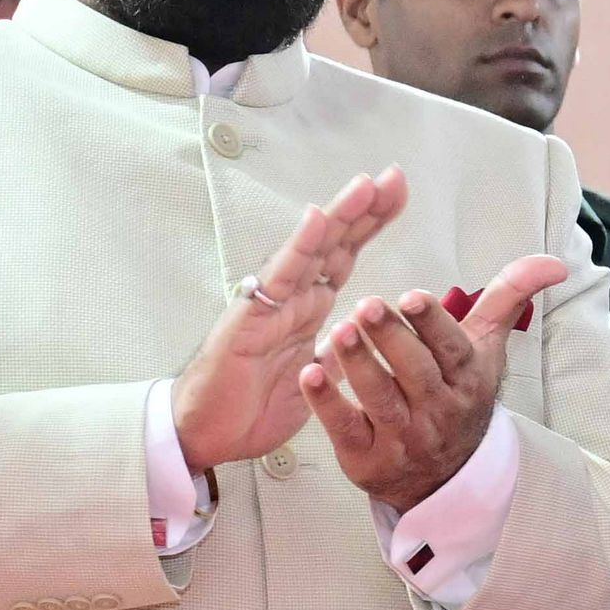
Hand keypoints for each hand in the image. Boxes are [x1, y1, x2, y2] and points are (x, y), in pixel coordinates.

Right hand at [173, 169, 408, 471]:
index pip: (346, 255)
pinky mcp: (252, 317)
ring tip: (365, 185)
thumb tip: (366, 335)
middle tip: (395, 175)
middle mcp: (292, 296)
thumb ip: (339, 352)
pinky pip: (280, 278)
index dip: (371, 224)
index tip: (399, 192)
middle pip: (334, 243)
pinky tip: (317, 220)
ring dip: (338, 217)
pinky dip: (300, 247)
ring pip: (311, 251)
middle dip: (364, 209)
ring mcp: (272, 303)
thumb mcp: (316, 379)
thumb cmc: (254, 404)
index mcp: (310, 307)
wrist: (209, 433)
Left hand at [305, 254, 569, 513]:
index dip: (433, 324)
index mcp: (466, 378)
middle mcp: (439, 409)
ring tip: (339, 332)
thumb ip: (509, 298)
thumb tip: (556, 262)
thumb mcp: (486, 347)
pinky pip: (346, 429)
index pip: (452, 349)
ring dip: (359, 365)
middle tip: (366, 305)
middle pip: (416, 372)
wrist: (446, 475)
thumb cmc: (458, 394)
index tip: (413, 297)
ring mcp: (404, 437)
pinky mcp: (368, 458)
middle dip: (391, 338)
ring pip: (381, 399)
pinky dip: (327, 403)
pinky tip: (310, 375)